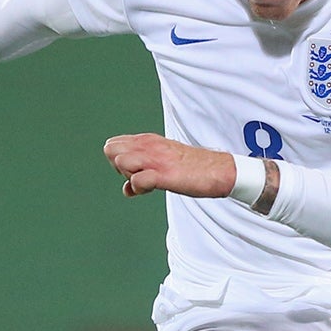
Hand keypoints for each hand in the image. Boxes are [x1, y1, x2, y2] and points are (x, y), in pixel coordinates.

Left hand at [104, 133, 235, 198]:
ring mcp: (156, 159)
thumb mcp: (163, 165)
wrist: (219, 171)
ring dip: (128, 176)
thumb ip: (143, 171)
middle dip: (118, 166)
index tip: (134, 170)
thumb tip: (126, 190)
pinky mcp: (164, 175)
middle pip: (111, 150)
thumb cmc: (192, 168)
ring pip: (120, 162)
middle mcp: (149, 146)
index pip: (113, 144)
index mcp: (148, 140)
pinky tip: (152, 190)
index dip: (117, 160)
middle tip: (136, 175)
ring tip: (146, 182)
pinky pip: (137, 181)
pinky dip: (140, 188)